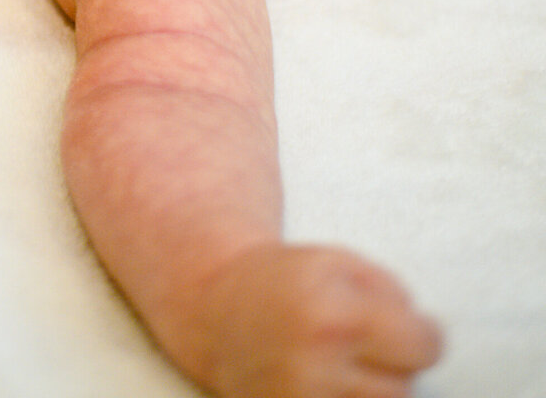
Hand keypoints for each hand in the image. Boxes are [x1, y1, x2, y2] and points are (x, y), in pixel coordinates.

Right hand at [187, 242, 443, 397]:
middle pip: (403, 388)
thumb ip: (392, 294)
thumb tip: (428, 333)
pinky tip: (336, 382)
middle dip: (397, 364)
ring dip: (376, 390)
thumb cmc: (283, 280)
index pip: (421, 347)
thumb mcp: (339, 262)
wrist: (217, 310)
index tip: (417, 330)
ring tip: (349, 363)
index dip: (424, 335)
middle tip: (369, 342)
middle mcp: (319, 369)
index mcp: (335, 317)